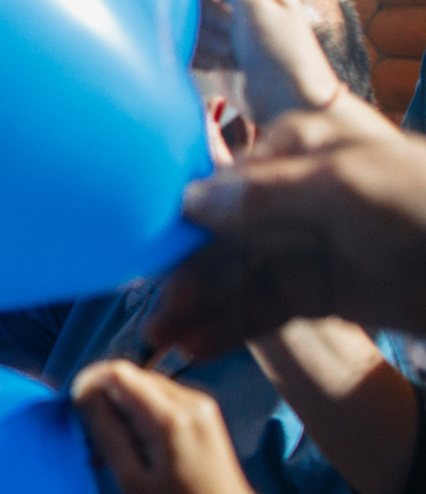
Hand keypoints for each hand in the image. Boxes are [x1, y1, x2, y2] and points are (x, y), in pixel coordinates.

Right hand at [72, 361, 267, 493]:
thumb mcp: (131, 479)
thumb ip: (106, 431)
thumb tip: (84, 397)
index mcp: (171, 420)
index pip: (118, 373)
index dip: (89, 383)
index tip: (77, 409)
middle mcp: (189, 402)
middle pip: (130, 376)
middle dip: (104, 398)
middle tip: (95, 437)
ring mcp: (199, 404)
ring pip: (142, 384)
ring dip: (121, 405)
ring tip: (116, 446)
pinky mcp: (202, 410)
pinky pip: (158, 396)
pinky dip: (139, 411)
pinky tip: (137, 442)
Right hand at [151, 95, 425, 358]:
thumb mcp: (347, 186)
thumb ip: (266, 193)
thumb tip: (191, 200)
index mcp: (303, 150)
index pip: (227, 184)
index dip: (184, 224)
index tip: (146, 256)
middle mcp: (303, 194)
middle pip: (228, 235)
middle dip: (189, 274)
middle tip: (153, 315)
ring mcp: (318, 245)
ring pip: (244, 276)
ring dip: (205, 307)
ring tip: (166, 340)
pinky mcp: (333, 291)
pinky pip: (271, 306)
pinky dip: (237, 325)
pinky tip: (200, 344)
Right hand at [196, 0, 343, 123]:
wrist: (290, 107)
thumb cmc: (285, 57)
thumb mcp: (259, 9)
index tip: (204, 1)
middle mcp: (245, 2)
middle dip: (206, 20)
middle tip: (229, 35)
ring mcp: (231, 29)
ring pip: (193, 23)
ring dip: (205, 41)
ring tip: (231, 56)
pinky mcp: (218, 53)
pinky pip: (192, 46)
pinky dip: (201, 56)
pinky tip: (220, 66)